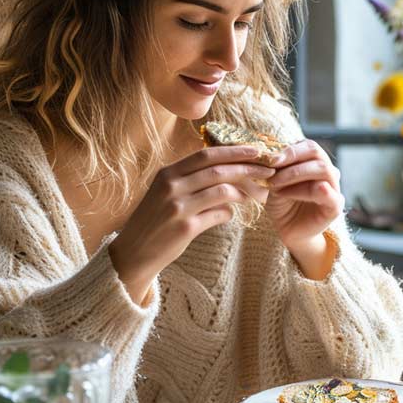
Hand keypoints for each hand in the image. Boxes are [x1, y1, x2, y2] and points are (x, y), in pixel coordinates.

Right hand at [110, 145, 274, 301]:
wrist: (134, 252)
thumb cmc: (155, 220)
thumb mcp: (166, 192)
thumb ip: (191, 180)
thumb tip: (226, 172)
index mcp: (167, 173)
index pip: (206, 154)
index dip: (233, 151)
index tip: (255, 150)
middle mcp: (171, 186)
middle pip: (218, 170)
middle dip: (247, 167)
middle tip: (268, 169)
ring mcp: (178, 207)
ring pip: (222, 191)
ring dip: (244, 192)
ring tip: (256, 195)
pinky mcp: (185, 228)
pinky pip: (218, 215)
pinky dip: (229, 213)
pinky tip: (229, 215)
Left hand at [265, 139, 344, 250]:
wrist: (289, 230)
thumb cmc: (283, 202)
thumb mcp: (276, 182)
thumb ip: (278, 169)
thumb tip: (271, 155)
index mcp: (315, 162)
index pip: (309, 146)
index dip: (290, 149)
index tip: (270, 158)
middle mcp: (327, 172)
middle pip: (317, 153)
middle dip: (292, 157)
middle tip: (272, 165)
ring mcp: (334, 188)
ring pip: (322, 169)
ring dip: (295, 174)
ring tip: (274, 184)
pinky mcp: (335, 207)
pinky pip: (330, 195)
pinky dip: (314, 190)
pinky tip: (294, 192)